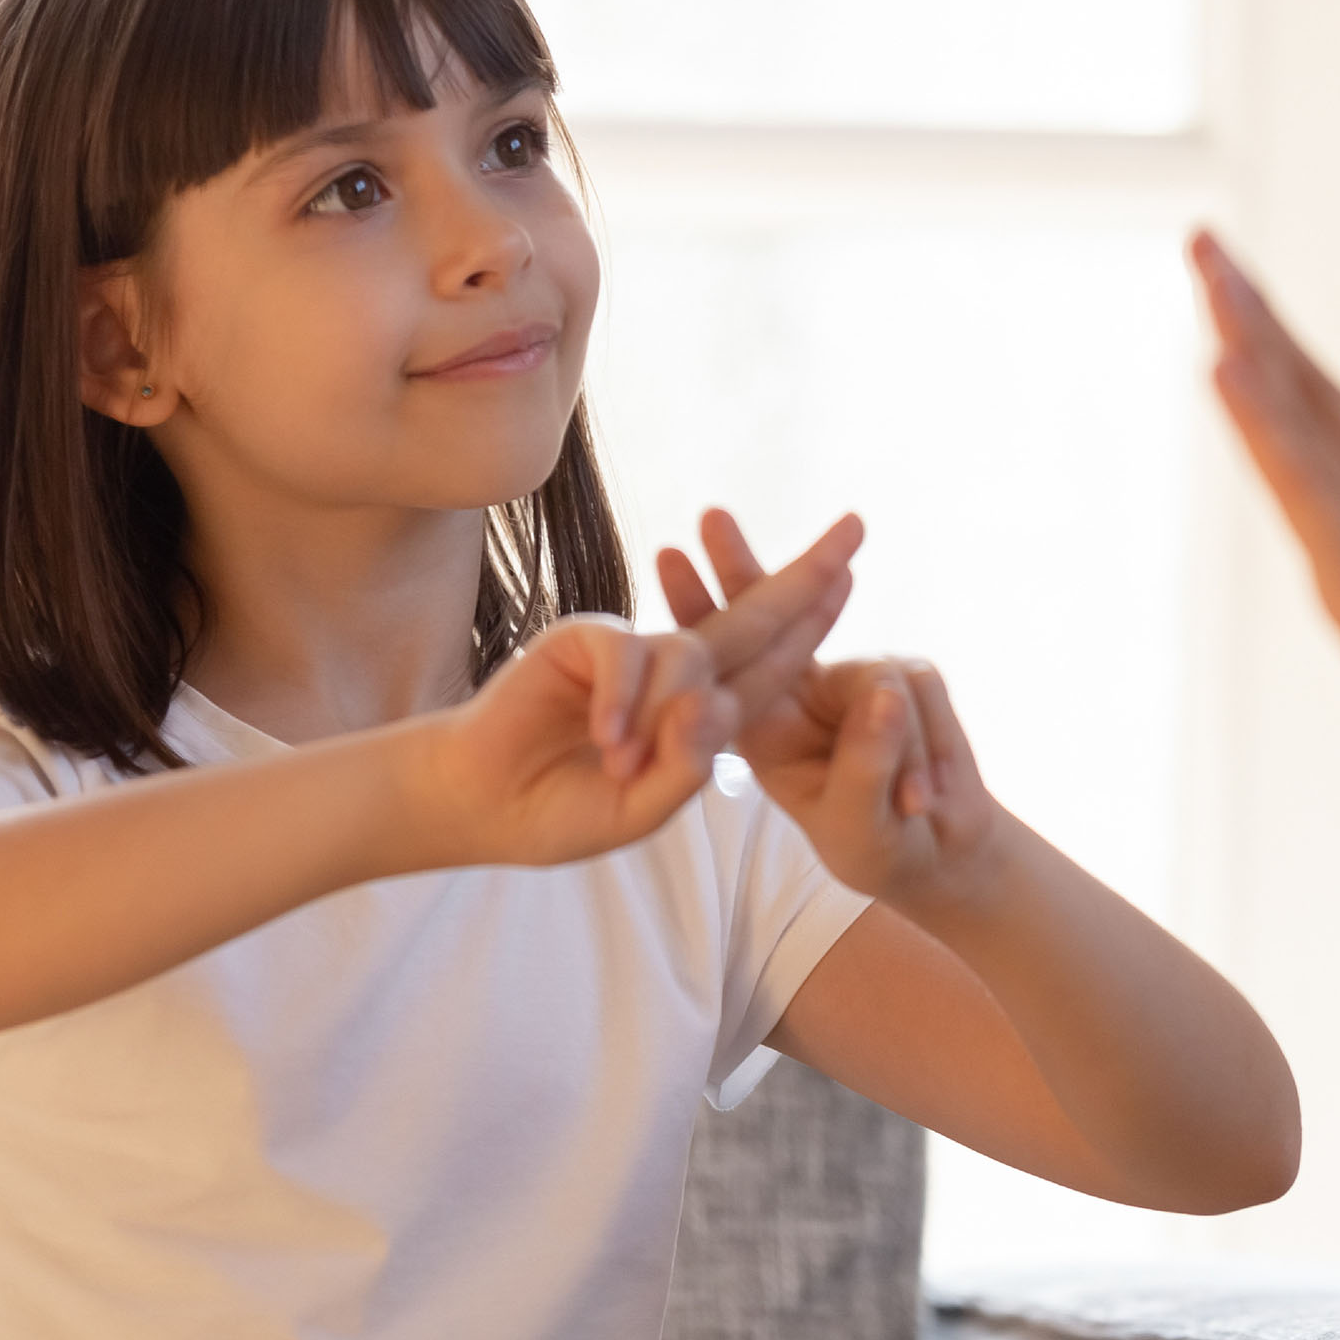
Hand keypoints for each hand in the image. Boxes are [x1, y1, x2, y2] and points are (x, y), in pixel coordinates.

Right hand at [415, 513, 865, 865]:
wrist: (482, 805)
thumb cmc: (563, 809)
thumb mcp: (642, 808)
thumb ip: (686, 766)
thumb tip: (713, 705)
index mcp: (702, 712)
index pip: (772, 664)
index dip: (812, 622)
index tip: (852, 576)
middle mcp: (676, 673)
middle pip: (754, 618)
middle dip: (807, 576)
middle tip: (857, 529)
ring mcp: (634, 652)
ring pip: (689, 656)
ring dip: (666, 712)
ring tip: (622, 762)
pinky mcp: (585, 640)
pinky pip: (628, 653)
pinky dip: (624, 698)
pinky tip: (606, 737)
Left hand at [660, 511, 1004, 908]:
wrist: (939, 850)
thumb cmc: (878, 844)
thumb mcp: (858, 822)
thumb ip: (864, 763)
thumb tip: (883, 693)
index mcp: (768, 725)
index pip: (725, 660)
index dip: (699, 608)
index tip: (667, 556)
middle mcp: (804, 687)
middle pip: (767, 615)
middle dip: (741, 566)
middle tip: (708, 515)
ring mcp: (857, 677)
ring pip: (877, 675)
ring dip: (899, 754)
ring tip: (911, 807)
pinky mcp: (910, 677)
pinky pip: (920, 692)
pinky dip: (929, 756)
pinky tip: (925, 800)